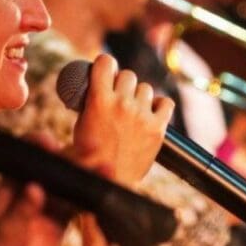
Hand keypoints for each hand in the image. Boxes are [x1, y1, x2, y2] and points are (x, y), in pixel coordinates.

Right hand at [73, 54, 173, 185]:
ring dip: (139, 96)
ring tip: (132, 111)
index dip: (105, 64)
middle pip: (128, 75)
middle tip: (117, 97)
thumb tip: (90, 85)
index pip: (106, 62)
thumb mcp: (79, 124)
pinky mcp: (158, 129)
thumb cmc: (87, 157)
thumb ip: (87, 102)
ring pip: (146, 89)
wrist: (107, 183)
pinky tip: (151, 113)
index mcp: (99, 100)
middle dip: (122, 84)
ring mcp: (142, 116)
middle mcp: (122, 104)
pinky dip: (160, 106)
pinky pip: (166, 103)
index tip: (105, 70)